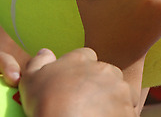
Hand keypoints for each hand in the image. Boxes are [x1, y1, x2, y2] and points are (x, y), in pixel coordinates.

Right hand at [19, 48, 135, 116]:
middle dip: (99, 83)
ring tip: (98, 112)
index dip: (80, 70)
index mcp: (82, 59)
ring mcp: (119, 88)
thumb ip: (39, 62)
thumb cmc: (47, 103)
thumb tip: (46, 52)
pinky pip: (127, 109)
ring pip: (119, 90)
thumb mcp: (31, 79)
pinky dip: (119, 114)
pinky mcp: (129, 108)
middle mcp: (103, 69)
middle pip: (106, 72)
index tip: (75, 84)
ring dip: (112, 98)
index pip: (86, 56)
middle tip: (86, 101)